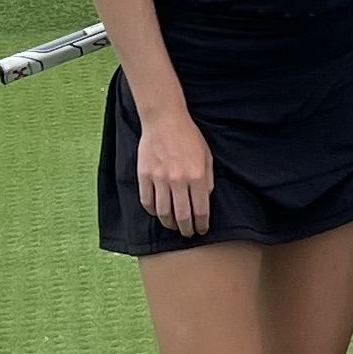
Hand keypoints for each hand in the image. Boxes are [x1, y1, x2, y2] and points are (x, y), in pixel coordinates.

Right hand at [136, 100, 214, 238]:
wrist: (164, 120)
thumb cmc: (188, 136)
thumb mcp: (207, 156)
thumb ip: (208, 179)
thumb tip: (205, 198)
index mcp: (196, 176)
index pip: (201, 210)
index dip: (202, 224)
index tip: (202, 230)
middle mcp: (178, 180)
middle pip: (182, 216)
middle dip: (186, 229)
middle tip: (188, 233)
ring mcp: (159, 179)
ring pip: (163, 213)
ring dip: (169, 224)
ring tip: (173, 226)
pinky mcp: (144, 175)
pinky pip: (147, 201)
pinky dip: (153, 211)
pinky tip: (158, 212)